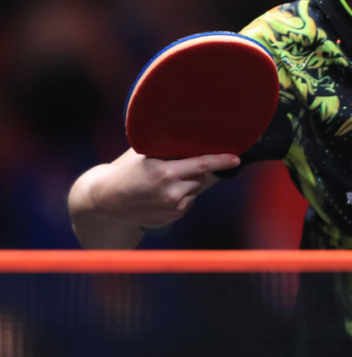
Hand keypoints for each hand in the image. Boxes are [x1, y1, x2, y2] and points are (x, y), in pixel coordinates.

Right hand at [90, 150, 239, 227]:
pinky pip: (189, 201)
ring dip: (188, 184)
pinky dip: (182, 196)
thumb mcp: (146, 157)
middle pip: (200, 176)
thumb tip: (195, 139)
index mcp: (165, 173)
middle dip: (193, 171)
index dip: (221, 160)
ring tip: (165, 183)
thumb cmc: (129, 173)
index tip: (236, 158)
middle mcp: (172, 192)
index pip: (202, 164)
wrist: (109, 201)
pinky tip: (164, 194)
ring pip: (195, 189)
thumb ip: (169, 151)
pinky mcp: (174, 217)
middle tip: (173, 169)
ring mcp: (174, 207)